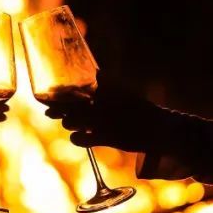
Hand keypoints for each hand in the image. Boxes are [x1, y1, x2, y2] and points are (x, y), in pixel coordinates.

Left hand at [44, 78, 167, 152]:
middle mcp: (104, 104)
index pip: (77, 89)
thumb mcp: (125, 94)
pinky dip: (77, 138)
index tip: (50, 95)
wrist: (162, 128)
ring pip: (72, 121)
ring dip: (68, 123)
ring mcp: (105, 121)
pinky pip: (81, 139)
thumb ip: (108, 85)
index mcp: (108, 91)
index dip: (61, 93)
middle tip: (49, 112)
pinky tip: (79, 137)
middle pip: (70, 105)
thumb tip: (97, 72)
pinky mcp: (108, 138)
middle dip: (58, 109)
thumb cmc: (142, 110)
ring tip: (69, 124)